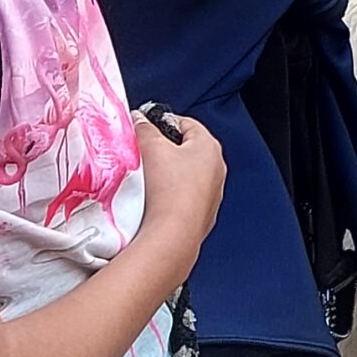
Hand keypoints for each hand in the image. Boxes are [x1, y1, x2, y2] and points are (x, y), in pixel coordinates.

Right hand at [134, 109, 225, 258]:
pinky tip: (155, 202)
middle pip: (186, 150)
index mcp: (209, 147)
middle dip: (164, 150)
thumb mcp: (151, 148)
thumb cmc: (169, 191)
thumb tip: (140, 120)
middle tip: (143, 154)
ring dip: (167, 175)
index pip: (186, 123)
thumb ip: (144, 128)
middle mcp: (216, 169)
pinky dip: (170, 197)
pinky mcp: (202, 215)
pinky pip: (184, 199)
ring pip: (185, 176)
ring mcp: (211, 194)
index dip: (162, 123)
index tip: (146, 128)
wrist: (172, 236)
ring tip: (147, 181)